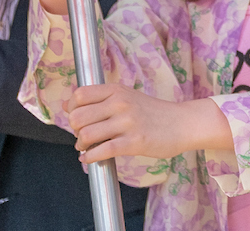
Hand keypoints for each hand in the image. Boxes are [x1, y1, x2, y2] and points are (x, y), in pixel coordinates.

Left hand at [59, 83, 231, 164]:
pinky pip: (102, 151)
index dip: (72, 109)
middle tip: (82, 136)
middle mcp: (120, 103)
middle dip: (75, 130)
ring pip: (87, 135)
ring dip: (82, 145)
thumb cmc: (152, 112)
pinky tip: (89, 158)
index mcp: (116, 90)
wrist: (182, 123)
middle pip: (78, 117)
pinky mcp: (134, 142)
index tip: (75, 118)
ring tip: (86, 147)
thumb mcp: (127, 96)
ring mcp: (127, 123)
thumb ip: (101, 100)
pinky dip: (90, 158)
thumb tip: (68, 106)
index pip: (79, 95)